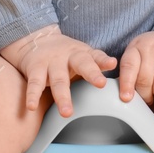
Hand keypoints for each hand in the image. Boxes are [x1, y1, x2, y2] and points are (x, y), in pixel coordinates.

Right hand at [0, 24, 116, 117]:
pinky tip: (31, 107)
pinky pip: (34, 84)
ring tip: (67, 113)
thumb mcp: (83, 56)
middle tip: (101, 84)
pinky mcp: (35, 68)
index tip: (112, 64)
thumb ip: (98, 66)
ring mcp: (51, 62)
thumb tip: (122, 82)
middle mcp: (68, 56)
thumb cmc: (65, 55)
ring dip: (62, 96)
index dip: (104, 61)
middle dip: (92, 73)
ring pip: (58, 80)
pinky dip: (32, 96)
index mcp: (83, 54)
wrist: (35, 40)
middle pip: (82, 64)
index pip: (96, 57)